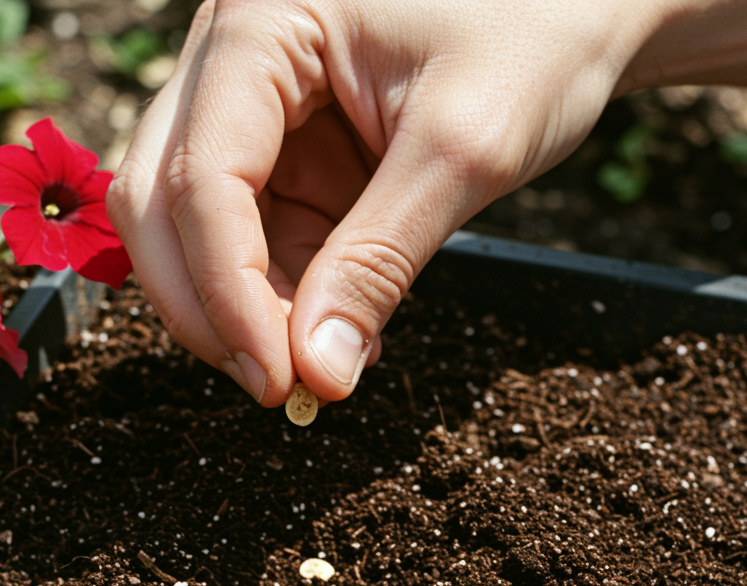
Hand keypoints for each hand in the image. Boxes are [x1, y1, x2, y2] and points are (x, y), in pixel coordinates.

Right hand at [106, 0, 658, 404]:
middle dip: (209, 307)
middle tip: (276, 386)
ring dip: (248, 311)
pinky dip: (287, 297)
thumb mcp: (463, 149)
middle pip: (162, 202)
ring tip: (328, 362)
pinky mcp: (289, 154)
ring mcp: (256, 108)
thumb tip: (318, 373)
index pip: (203, 177)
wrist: (585, 8)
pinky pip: (259, 240)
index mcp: (263, 21)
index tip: (279, 380)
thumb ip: (380, 261)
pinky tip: (344, 329)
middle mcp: (235, 58)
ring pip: (198, 232)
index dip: (226, 294)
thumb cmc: (538, 34)